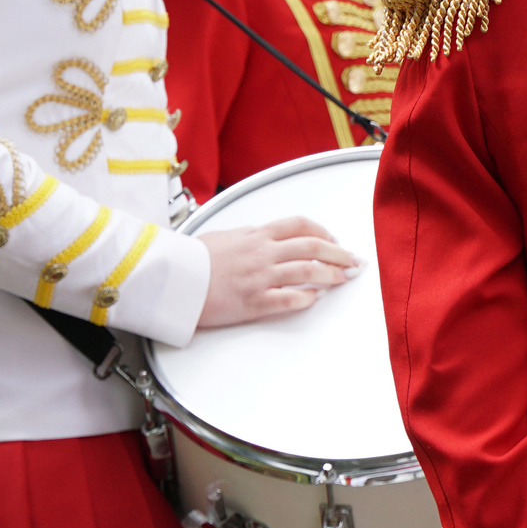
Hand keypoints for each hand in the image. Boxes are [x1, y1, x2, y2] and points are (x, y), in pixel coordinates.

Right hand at [197, 215, 359, 327]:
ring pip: (307, 272)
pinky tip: (317, 298)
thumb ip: (248, 236)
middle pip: (312, 248)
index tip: (334, 240)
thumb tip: (263, 236)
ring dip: (332, 275)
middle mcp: (263, 253)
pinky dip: (307, 299)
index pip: (300, 225)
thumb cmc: (192, 259)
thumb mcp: (224, 236)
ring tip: (345, 278)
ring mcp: (260, 277)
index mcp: (256, 235)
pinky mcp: (254, 302)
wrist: (172, 279)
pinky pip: (289, 300)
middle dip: (339, 254)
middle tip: (354, 261)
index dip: (323, 232)